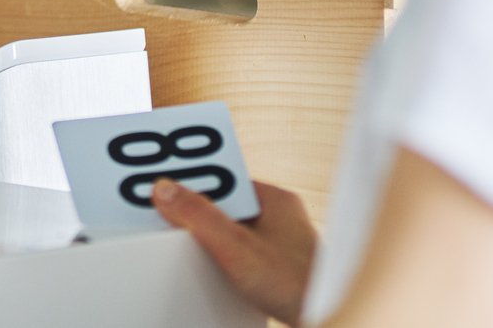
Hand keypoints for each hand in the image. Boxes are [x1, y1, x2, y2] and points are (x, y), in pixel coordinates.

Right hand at [153, 178, 317, 325]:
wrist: (327, 316)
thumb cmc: (298, 285)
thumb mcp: (235, 247)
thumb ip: (198, 216)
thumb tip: (165, 190)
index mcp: (276, 200)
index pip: (226, 178)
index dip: (196, 181)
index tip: (168, 185)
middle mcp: (280, 218)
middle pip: (226, 205)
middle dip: (200, 214)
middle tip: (171, 219)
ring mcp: (280, 244)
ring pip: (233, 231)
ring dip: (212, 239)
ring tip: (193, 248)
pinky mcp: (277, 269)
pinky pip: (241, 254)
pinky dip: (225, 260)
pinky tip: (216, 271)